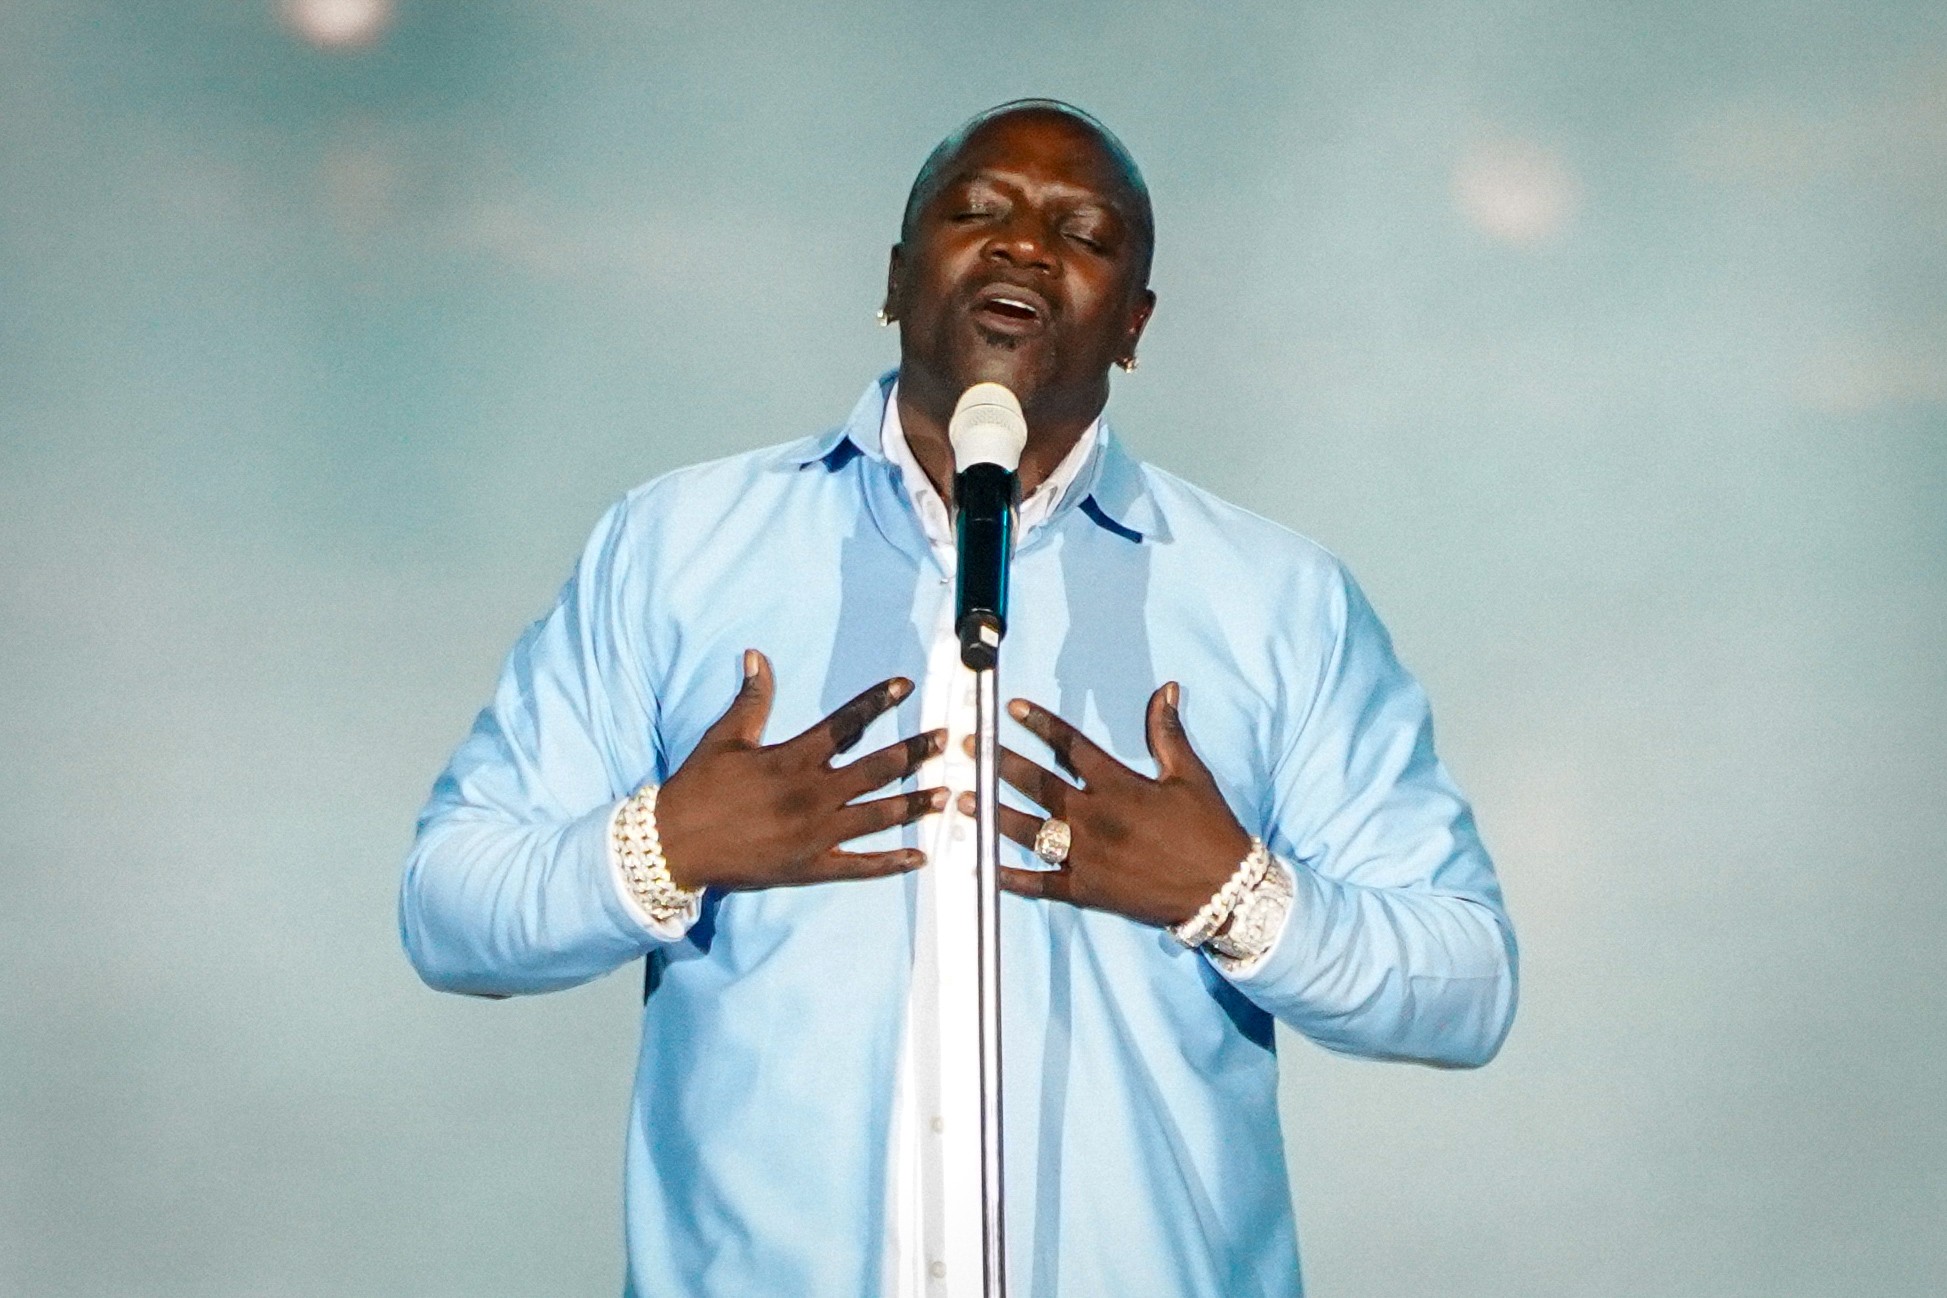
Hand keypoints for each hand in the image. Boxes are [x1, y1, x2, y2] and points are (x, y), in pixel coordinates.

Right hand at [656, 650, 947, 890]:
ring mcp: (816, 835)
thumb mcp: (724, 738)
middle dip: (915, 751)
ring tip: (946, 794)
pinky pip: (860, 867)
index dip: (878, 701)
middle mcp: (812, 794)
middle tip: (947, 739)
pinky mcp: (811, 867)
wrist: (673, 845)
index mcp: (793, 759)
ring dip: (915, 804)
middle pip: (877, 768)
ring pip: (878, 817)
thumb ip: (751, 699)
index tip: (905, 686)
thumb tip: (756, 656)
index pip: (846, 723)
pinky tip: (919, 856)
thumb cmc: (697, 788)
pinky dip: (892, 863)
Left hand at [957, 683, 1252, 928]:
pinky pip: (1041, 884)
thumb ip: (1167, 733)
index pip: (1070, 746)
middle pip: (1037, 785)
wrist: (1224, 891)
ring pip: (1028, 832)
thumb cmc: (1209, 830)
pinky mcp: (1087, 891)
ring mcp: (1087, 857)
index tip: (1012, 708)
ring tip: (962, 800)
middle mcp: (1096, 818)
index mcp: (1119, 786)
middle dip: (999, 763)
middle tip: (967, 748)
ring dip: (991, 813)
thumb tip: (1166, 690)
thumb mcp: (1190, 775)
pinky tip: (984, 867)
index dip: (1040, 724)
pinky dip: (1011, 878)